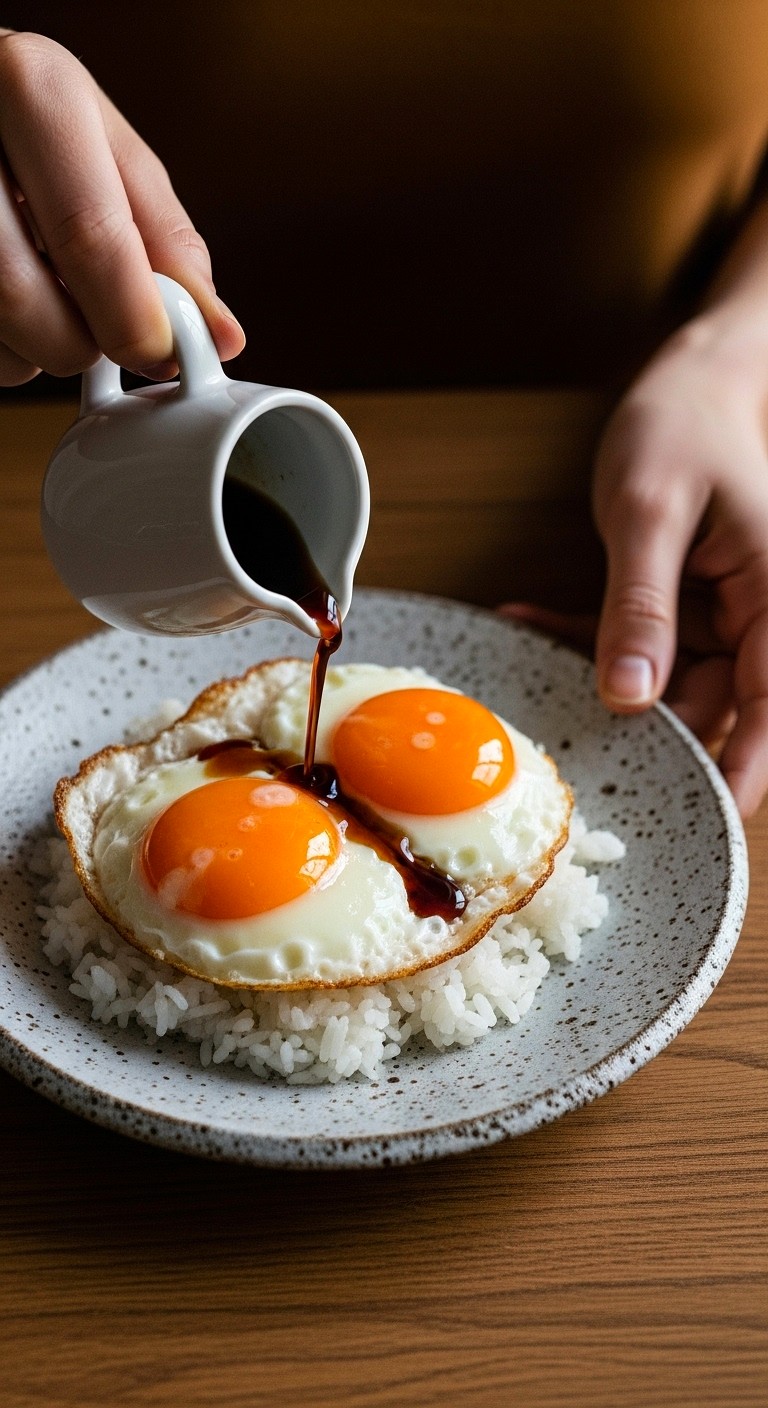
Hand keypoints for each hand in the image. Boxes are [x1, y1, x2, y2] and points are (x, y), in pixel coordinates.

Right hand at [0, 30, 243, 383]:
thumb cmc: (23, 121)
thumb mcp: (101, 145)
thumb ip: (162, 235)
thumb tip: (218, 331)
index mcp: (28, 91)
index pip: (88, 233)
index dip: (132, 316)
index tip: (163, 350)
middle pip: (24, 295)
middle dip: (81, 342)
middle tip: (104, 332)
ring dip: (39, 349)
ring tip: (51, 298)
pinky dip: (7, 348)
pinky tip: (11, 301)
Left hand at [503, 315, 767, 817]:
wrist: (691, 382)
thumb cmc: (685, 425)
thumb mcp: (651, 513)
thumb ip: (642, 605)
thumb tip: (632, 694)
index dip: (748, 766)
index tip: (712, 817)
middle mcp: (754, 617)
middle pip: (711, 704)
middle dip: (643, 725)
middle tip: (569, 743)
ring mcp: (715, 617)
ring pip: (663, 683)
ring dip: (597, 677)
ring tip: (533, 660)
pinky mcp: (678, 609)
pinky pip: (631, 646)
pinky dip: (582, 640)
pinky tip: (526, 620)